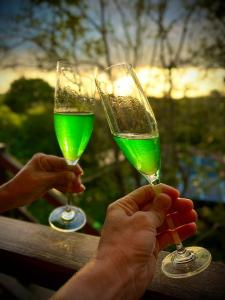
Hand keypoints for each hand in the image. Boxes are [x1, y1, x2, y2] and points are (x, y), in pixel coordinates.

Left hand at [0, 153, 84, 210]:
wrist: (13, 197)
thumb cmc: (24, 186)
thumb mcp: (43, 181)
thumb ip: (59, 177)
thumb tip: (74, 175)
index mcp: (43, 159)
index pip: (62, 161)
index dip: (72, 167)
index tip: (80, 172)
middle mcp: (47, 164)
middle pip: (64, 169)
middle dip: (73, 177)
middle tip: (79, 185)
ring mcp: (48, 173)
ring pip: (64, 177)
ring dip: (72, 183)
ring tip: (81, 189)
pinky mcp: (48, 181)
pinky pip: (60, 183)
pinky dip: (67, 187)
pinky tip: (76, 190)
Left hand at [52, 184, 196, 299]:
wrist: (120, 276)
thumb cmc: (127, 243)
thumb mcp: (143, 221)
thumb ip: (157, 209)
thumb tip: (165, 197)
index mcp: (124, 207)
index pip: (145, 193)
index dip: (161, 192)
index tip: (177, 194)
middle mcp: (132, 218)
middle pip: (156, 207)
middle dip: (173, 206)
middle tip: (190, 205)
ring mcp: (141, 233)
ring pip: (162, 222)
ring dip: (178, 218)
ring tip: (193, 216)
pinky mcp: (150, 247)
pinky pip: (165, 236)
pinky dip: (177, 232)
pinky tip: (191, 228)